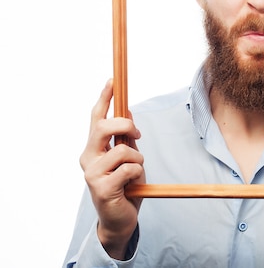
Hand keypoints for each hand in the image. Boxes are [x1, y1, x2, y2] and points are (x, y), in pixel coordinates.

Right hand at [79, 80, 144, 259]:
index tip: (112, 81)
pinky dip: (137, 173)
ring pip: (122, 149)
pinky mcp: (102, 188)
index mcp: (93, 149)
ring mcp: (92, 173)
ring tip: (134, 173)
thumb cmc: (125, 186)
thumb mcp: (127, 157)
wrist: (120, 219)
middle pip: (104, 127)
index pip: (96, 118)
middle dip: (125, 124)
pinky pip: (130, 168)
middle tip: (137, 133)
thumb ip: (124, 138)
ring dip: (137, 159)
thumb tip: (127, 112)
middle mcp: (88, 158)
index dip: (104, 98)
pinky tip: (131, 185)